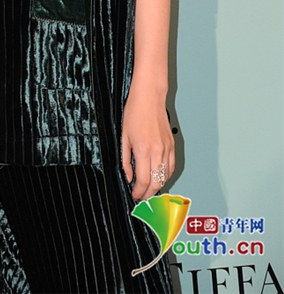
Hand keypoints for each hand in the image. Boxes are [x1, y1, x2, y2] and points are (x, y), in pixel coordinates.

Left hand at [121, 81, 174, 201]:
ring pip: (165, 176)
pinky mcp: (172, 144)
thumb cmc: (135, 112)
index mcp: (143, 150)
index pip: (143, 181)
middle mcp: (157, 151)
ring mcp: (167, 148)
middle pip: (156, 183)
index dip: (138, 192)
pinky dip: (166, 175)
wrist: (149, 97)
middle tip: (141, 197)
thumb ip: (125, 160)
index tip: (134, 195)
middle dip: (148, 194)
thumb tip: (128, 177)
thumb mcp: (123, 137)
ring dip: (157, 186)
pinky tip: (159, 177)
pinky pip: (171, 166)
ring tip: (149, 190)